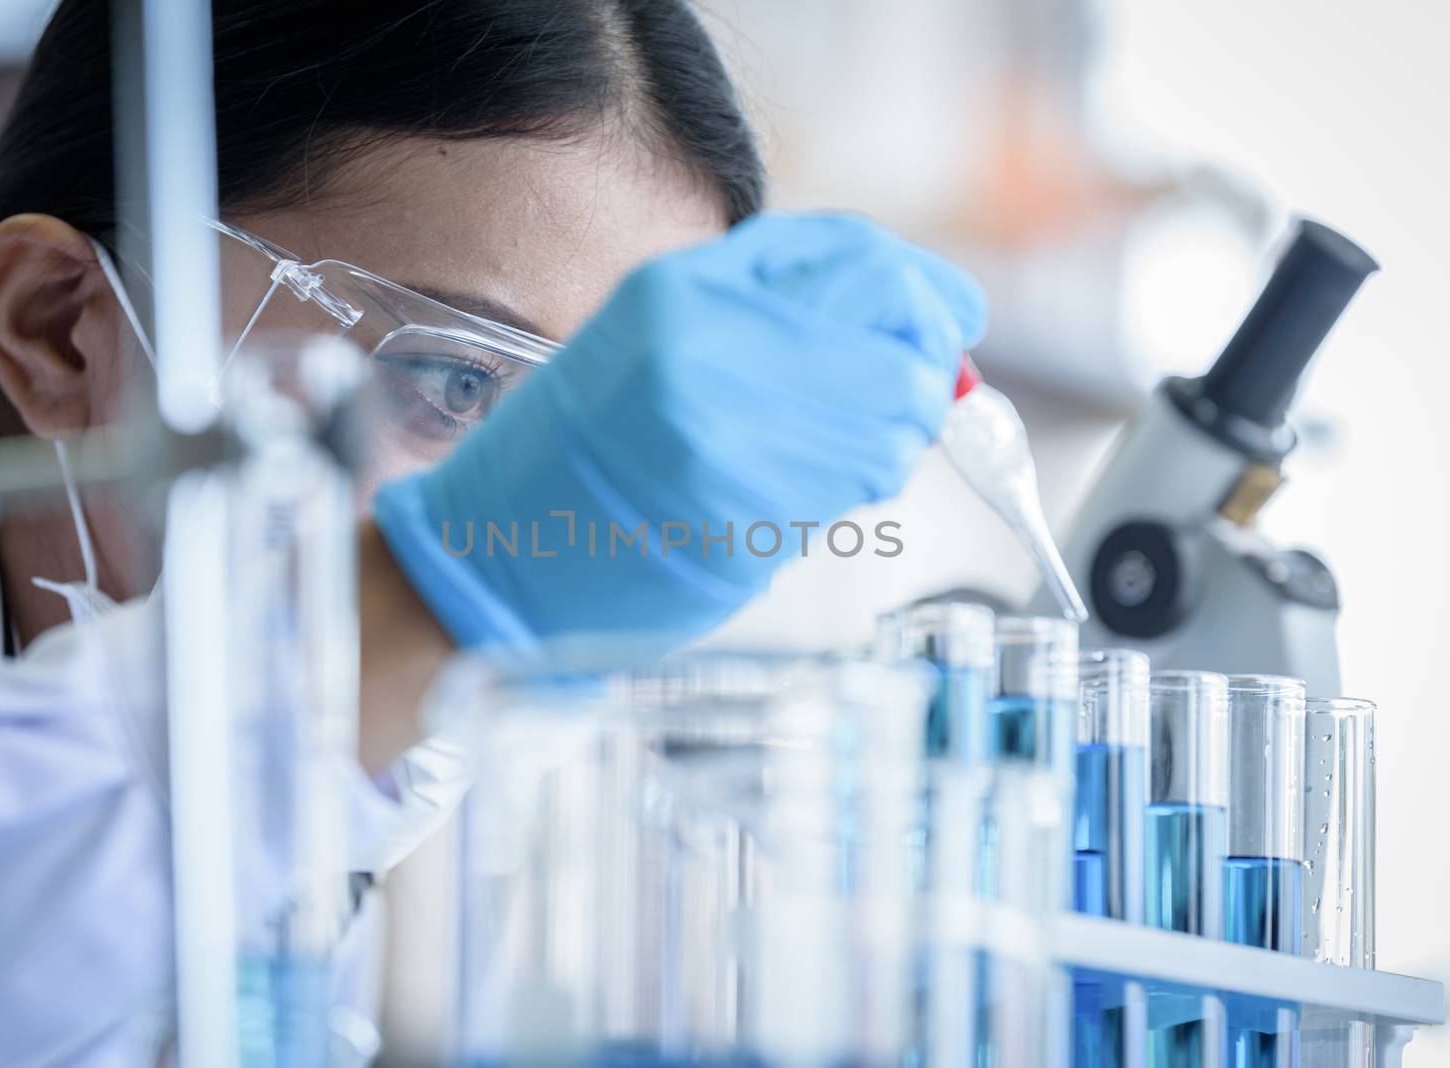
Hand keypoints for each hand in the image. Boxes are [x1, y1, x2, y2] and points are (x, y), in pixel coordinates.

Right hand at [371, 212, 986, 647]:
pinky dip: (866, 482)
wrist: (501, 556)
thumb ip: (762, 307)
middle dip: (926, 370)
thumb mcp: (652, 337)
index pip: (859, 260)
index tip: (947, 318)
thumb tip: (899, 308)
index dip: (927, 291)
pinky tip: (822, 486)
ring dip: (897, 434)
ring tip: (844, 448)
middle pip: (896, 340)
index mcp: (683, 290)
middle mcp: (709, 349)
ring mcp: (731, 432)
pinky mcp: (748, 511)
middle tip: (917, 393)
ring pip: (894, 418)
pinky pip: (860, 484)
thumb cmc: (577, 457)